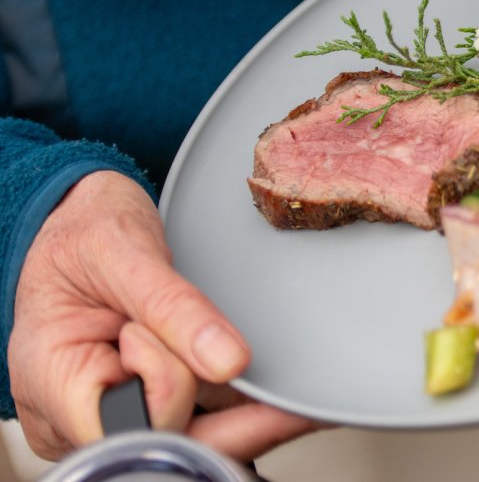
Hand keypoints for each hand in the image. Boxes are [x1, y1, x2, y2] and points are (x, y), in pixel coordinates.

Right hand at [7, 170, 318, 459]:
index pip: (128, 424)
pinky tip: (247, 375)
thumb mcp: (124, 251)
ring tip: (227, 347)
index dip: (172, 389)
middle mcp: (72, 415)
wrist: (81, 221)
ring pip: (193, 437)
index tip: (193, 342)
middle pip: (166, 439)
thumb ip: (174, 307)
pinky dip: (229, 401)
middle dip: (209, 392)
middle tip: (227, 345)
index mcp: (50, 378)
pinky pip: (199, 424)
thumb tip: (229, 361)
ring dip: (228, 399)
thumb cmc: (85, 232)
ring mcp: (109, 418)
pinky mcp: (142, 411)